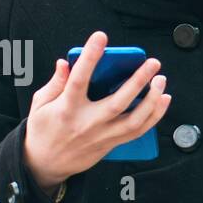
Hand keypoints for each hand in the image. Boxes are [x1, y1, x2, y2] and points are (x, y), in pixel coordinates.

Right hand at [22, 31, 170, 194]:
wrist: (45, 164)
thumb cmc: (42, 131)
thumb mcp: (40, 104)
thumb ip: (55, 83)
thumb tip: (65, 62)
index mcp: (67, 109)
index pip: (79, 79)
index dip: (90, 57)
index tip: (99, 37)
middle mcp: (87, 123)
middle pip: (118, 102)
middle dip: (138, 81)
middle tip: (152, 63)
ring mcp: (102, 136)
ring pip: (134, 120)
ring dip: (152, 100)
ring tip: (161, 80)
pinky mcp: (110, 144)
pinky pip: (138, 131)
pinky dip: (154, 116)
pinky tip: (162, 100)